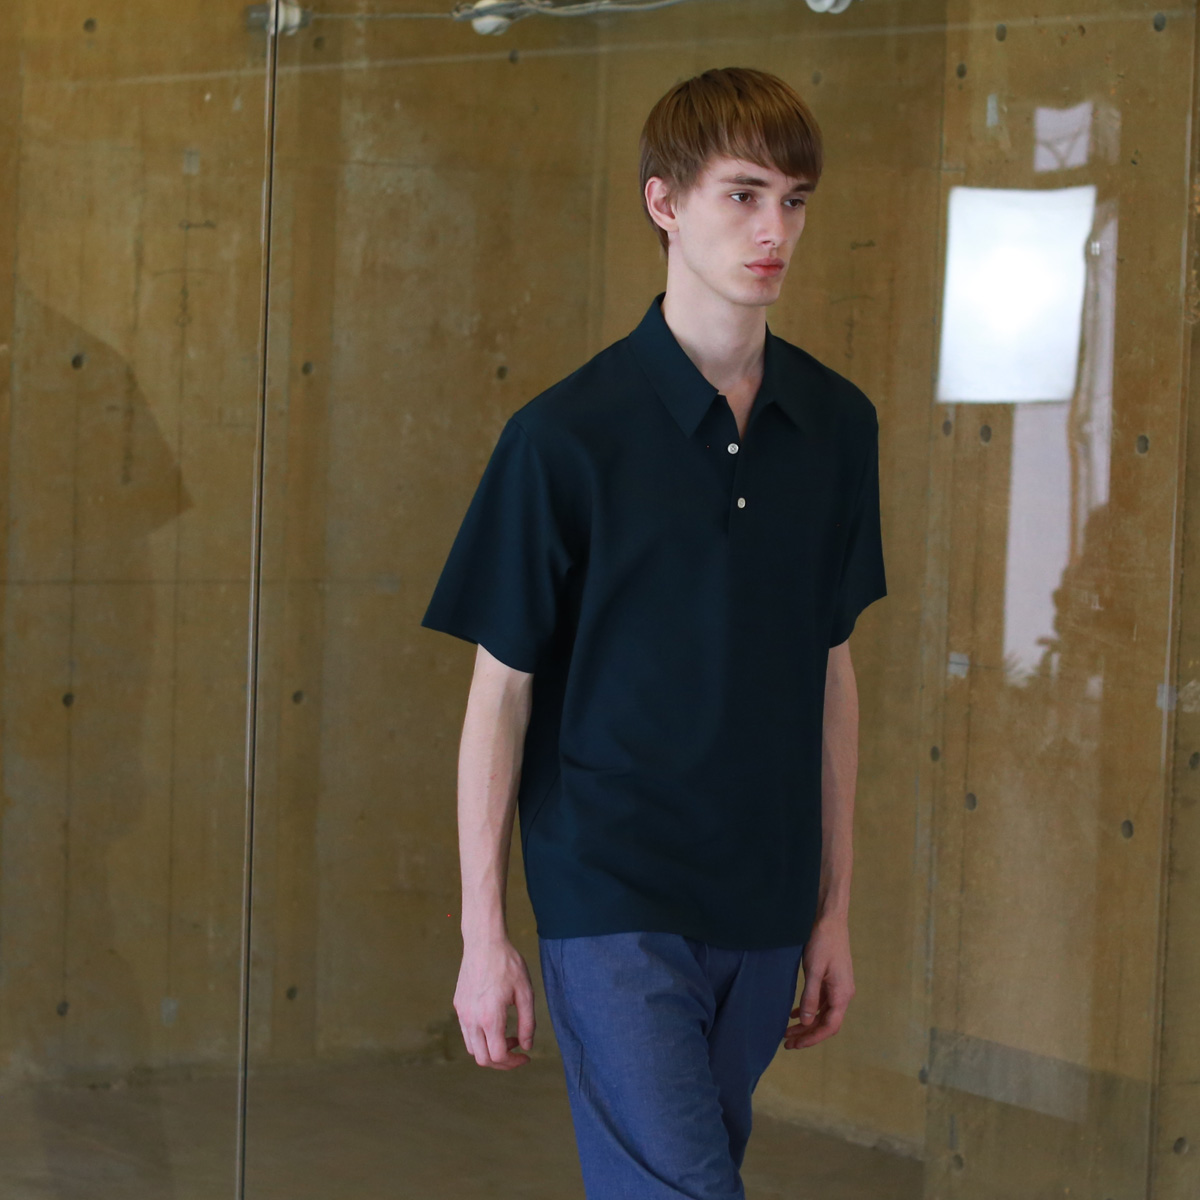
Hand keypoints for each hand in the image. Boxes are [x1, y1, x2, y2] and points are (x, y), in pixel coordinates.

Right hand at [454, 936, 535, 1068]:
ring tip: (507, 1036)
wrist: (484, 942)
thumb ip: (528, 1023)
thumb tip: (526, 1046)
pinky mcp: (458, 1005)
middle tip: (517, 1051)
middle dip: (501, 1062)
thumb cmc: (508, 964)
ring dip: (489, 1050)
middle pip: (482, 1059)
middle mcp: (472, 1019)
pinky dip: (480, 1038)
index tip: (526, 1056)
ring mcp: (462, 1013)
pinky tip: (494, 1023)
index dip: (513, 1062)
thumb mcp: (525, 993)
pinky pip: (466, 1032)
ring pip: (472, 1048)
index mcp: (490, 1017)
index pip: (498, 1056)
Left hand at [783, 913, 853, 1049]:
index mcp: (842, 994)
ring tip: (788, 1031)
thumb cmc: (823, 942)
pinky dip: (809, 1010)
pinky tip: (795, 1014)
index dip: (812, 1039)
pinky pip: (822, 1002)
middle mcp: (843, 994)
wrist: (830, 919)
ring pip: (823, 1013)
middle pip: (826, 1023)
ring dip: (807, 1024)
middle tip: (787, 1043)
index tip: (795, 1045)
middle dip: (807, 1035)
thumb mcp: (814, 970)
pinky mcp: (832, 980)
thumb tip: (807, 1022)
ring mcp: (839, 987)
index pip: (829, 1026)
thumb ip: (811, 997)